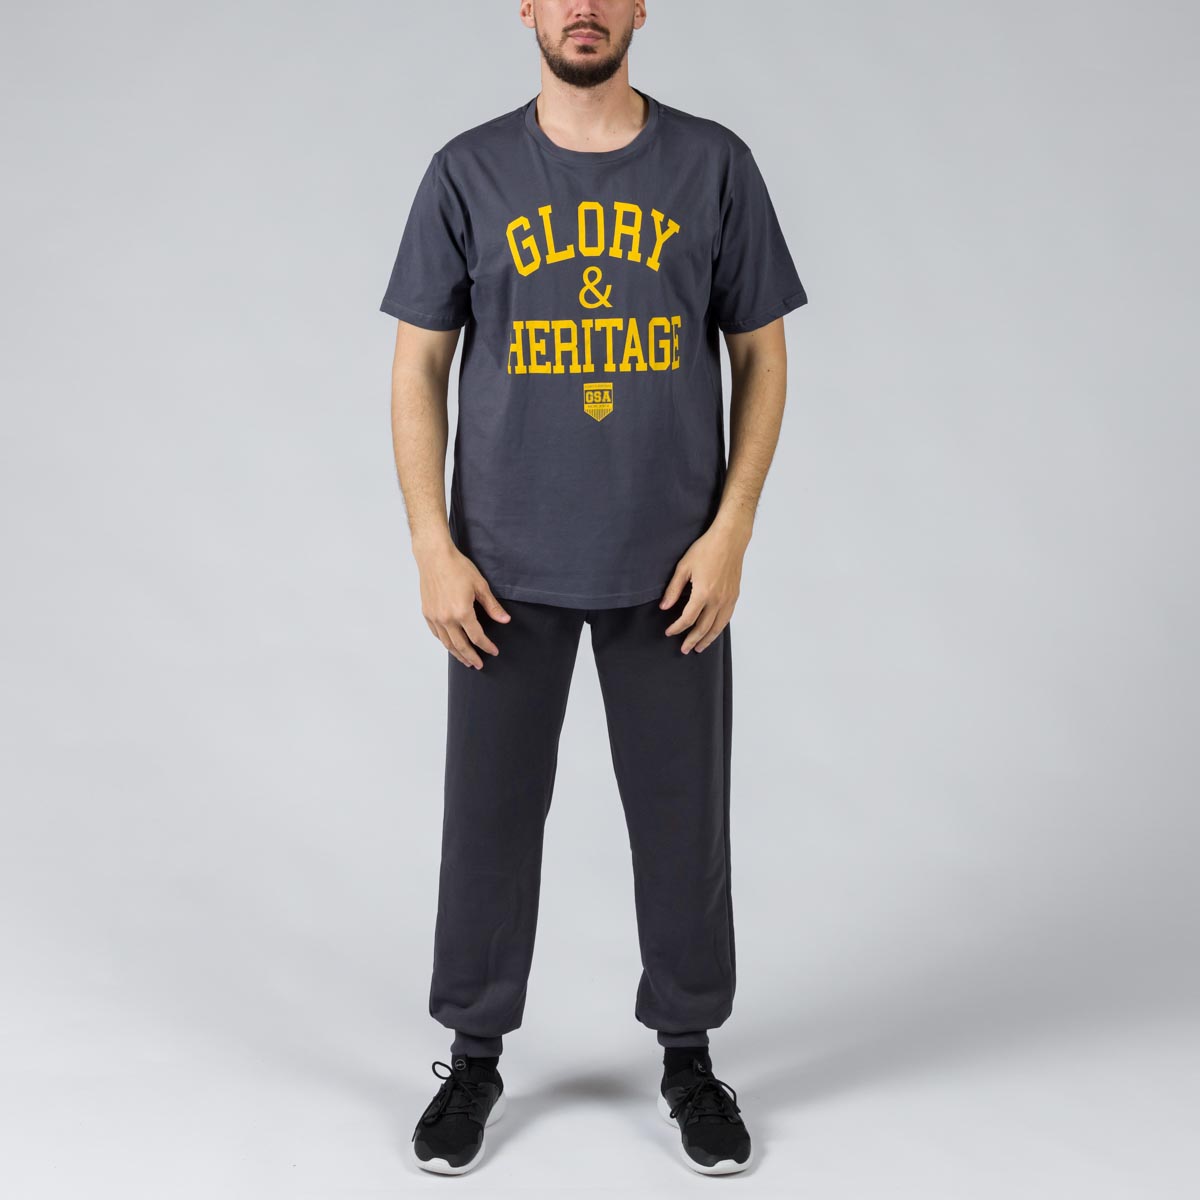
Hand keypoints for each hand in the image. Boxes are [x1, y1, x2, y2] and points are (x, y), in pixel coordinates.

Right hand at [415, 540, 509, 668]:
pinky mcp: (427, 613)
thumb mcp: (480, 585)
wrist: (434, 557)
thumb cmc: (457, 567)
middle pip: (461, 645)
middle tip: (479, 665)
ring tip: (466, 660)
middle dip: (471, 657)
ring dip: (457, 654)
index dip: (486, 646)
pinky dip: (445, 642)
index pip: (477, 637)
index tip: (493, 651)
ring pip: (447, 643)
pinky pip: (437, 634)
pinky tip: (451, 645)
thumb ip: (492, 606)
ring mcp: (435, 617)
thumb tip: (504, 620)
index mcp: (462, 612)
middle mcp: (446, 618)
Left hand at [659, 522, 748, 652]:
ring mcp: (728, 599)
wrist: (730, 539)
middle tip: (683, 649)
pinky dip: (719, 628)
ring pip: (718, 627)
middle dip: (692, 640)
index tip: (669, 632)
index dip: (677, 628)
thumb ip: (673, 589)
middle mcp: (717, 600)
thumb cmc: (706, 549)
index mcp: (703, 593)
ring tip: (699, 648)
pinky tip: (714, 632)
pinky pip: (727, 618)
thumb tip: (664, 607)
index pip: (688, 619)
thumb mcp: (683, 567)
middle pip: (703, 627)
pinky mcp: (734, 596)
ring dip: (708, 639)